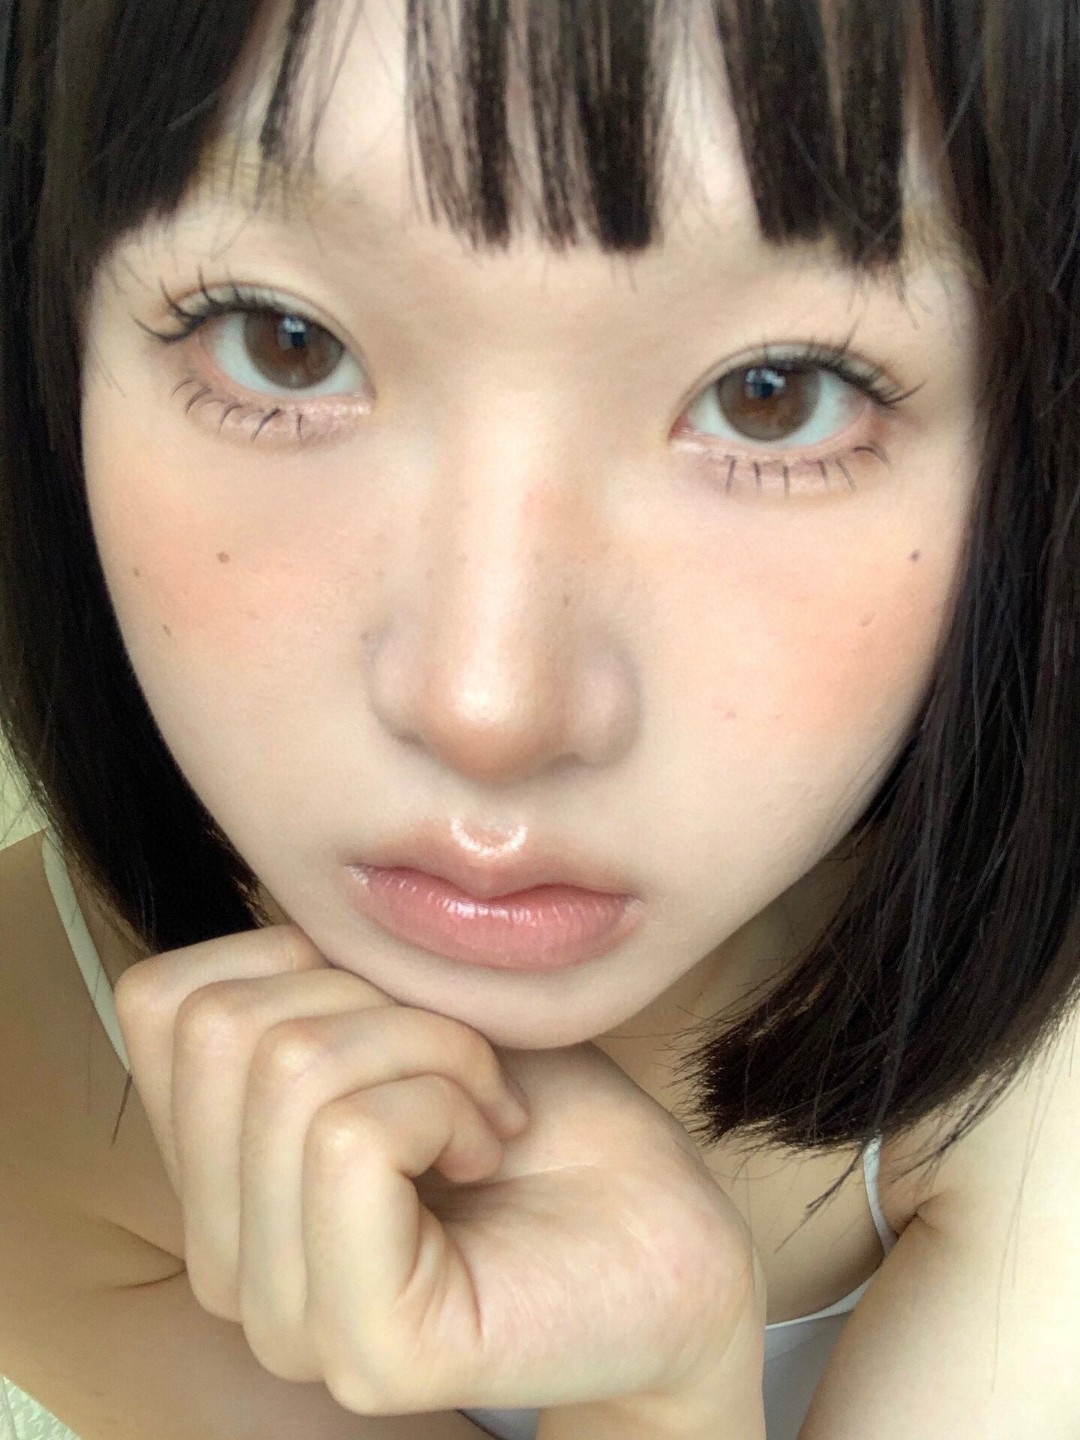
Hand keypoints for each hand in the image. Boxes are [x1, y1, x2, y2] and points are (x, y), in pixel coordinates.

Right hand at [114, 922, 765, 1418]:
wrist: (667, 1234)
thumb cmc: (548, 1113)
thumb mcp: (408, 1009)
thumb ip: (306, 980)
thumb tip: (274, 902)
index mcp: (219, 1179)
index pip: (159, 1002)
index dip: (295, 955)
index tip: (399, 1006)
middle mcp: (225, 1263)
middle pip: (220, 1025)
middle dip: (374, 997)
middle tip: (466, 1064)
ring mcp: (285, 1319)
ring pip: (291, 1070)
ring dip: (431, 1047)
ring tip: (488, 1109)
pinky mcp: (364, 1348)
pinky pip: (353, 1137)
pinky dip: (447, 1100)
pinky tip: (491, 1148)